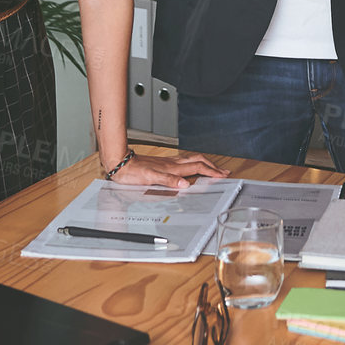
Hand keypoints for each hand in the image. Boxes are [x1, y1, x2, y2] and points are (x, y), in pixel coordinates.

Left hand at [108, 151, 224, 189]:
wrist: (121, 163)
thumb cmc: (133, 172)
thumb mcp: (150, 178)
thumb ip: (168, 180)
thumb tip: (185, 184)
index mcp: (172, 167)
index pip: (197, 168)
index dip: (211, 171)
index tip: (222, 175)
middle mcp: (172, 163)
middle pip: (198, 161)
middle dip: (212, 166)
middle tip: (223, 171)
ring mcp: (168, 163)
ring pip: (192, 160)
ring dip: (204, 164)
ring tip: (212, 168)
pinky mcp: (163, 164)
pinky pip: (184, 162)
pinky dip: (193, 165)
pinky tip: (190, 168)